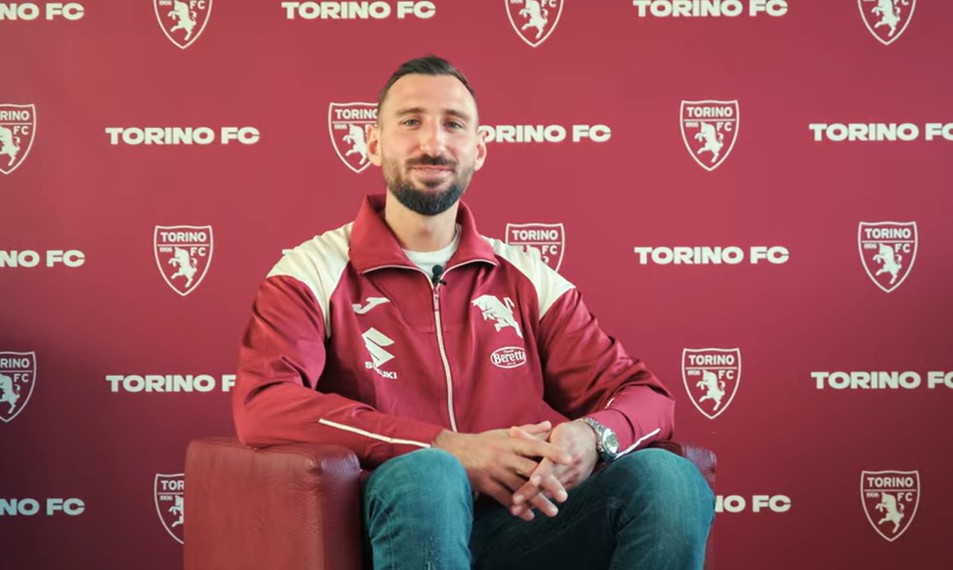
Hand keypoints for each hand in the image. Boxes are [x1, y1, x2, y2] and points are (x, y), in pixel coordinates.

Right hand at [432, 421, 571, 520]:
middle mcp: (504, 456)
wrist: (451, 451)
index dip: (553, 452)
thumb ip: (528, 430)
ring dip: (537, 501)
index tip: (569, 459)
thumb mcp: (503, 433)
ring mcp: (494, 471)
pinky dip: (518, 508)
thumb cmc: (482, 442)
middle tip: (565, 495)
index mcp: (510, 441)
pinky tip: (529, 516)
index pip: (535, 446)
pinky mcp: (485, 484)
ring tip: (552, 512)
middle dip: (549, 483)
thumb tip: (550, 425)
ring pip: (519, 488)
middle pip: (530, 470)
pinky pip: (504, 498)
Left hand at [509, 420, 598, 518]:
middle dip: (531, 492)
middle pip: (549, 481)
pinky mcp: (573, 484)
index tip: (531, 481)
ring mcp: (573, 476)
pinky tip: (526, 509)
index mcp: (565, 446)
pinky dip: (541, 501)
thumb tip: (512, 431)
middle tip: (515, 501)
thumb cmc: (568, 433)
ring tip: (516, 510)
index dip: (543, 472)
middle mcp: (570, 463)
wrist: (595, 441)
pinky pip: (555, 494)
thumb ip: (532, 435)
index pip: (553, 461)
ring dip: (533, 502)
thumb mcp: (553, 431)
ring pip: (551, 492)